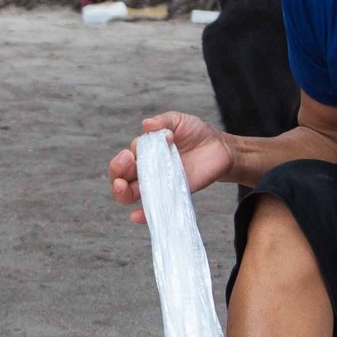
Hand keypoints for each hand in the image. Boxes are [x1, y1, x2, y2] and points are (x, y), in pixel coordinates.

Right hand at [107, 111, 236, 221]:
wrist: (219, 148)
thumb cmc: (196, 133)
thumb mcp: (179, 121)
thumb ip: (164, 121)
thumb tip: (146, 124)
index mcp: (145, 152)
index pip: (124, 160)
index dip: (122, 160)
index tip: (129, 155)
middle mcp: (148, 170)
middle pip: (122, 178)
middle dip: (117, 173)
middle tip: (125, 165)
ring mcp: (159, 185)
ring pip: (132, 194)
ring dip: (122, 193)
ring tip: (122, 188)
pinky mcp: (173, 196)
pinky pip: (155, 209)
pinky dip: (144, 215)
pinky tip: (136, 215)